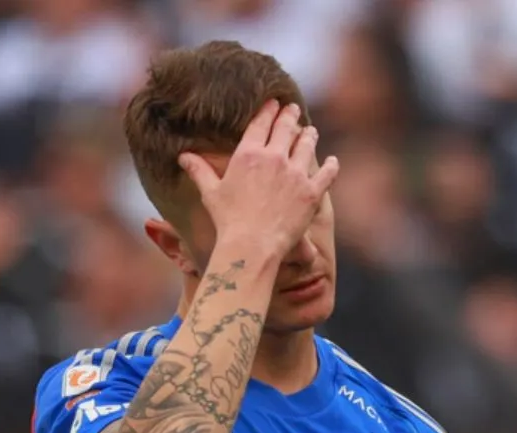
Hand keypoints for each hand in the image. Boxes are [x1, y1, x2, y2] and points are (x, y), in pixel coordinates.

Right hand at [179, 101, 339, 262]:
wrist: (252, 245)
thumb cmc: (228, 221)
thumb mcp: (211, 193)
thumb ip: (199, 171)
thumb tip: (183, 156)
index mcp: (249, 154)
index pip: (261, 123)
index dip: (268, 110)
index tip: (273, 103)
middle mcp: (275, 157)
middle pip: (286, 128)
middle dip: (290, 116)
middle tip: (293, 109)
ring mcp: (295, 173)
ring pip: (307, 144)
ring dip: (309, 135)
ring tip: (311, 131)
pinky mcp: (312, 192)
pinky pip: (327, 173)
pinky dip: (331, 166)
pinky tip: (333, 161)